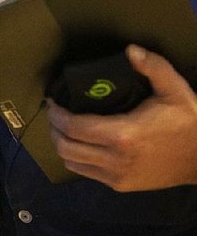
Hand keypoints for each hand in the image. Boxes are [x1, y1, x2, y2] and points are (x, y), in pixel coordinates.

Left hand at [47, 44, 196, 190]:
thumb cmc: (189, 123)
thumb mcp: (175, 90)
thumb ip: (153, 67)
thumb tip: (130, 50)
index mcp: (123, 134)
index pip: (74, 127)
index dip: (56, 114)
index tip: (52, 102)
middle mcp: (116, 158)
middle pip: (65, 146)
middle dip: (54, 128)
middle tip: (55, 113)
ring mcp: (117, 175)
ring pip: (71, 162)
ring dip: (62, 144)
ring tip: (64, 127)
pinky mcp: (121, 185)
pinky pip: (86, 173)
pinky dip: (77, 158)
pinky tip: (81, 144)